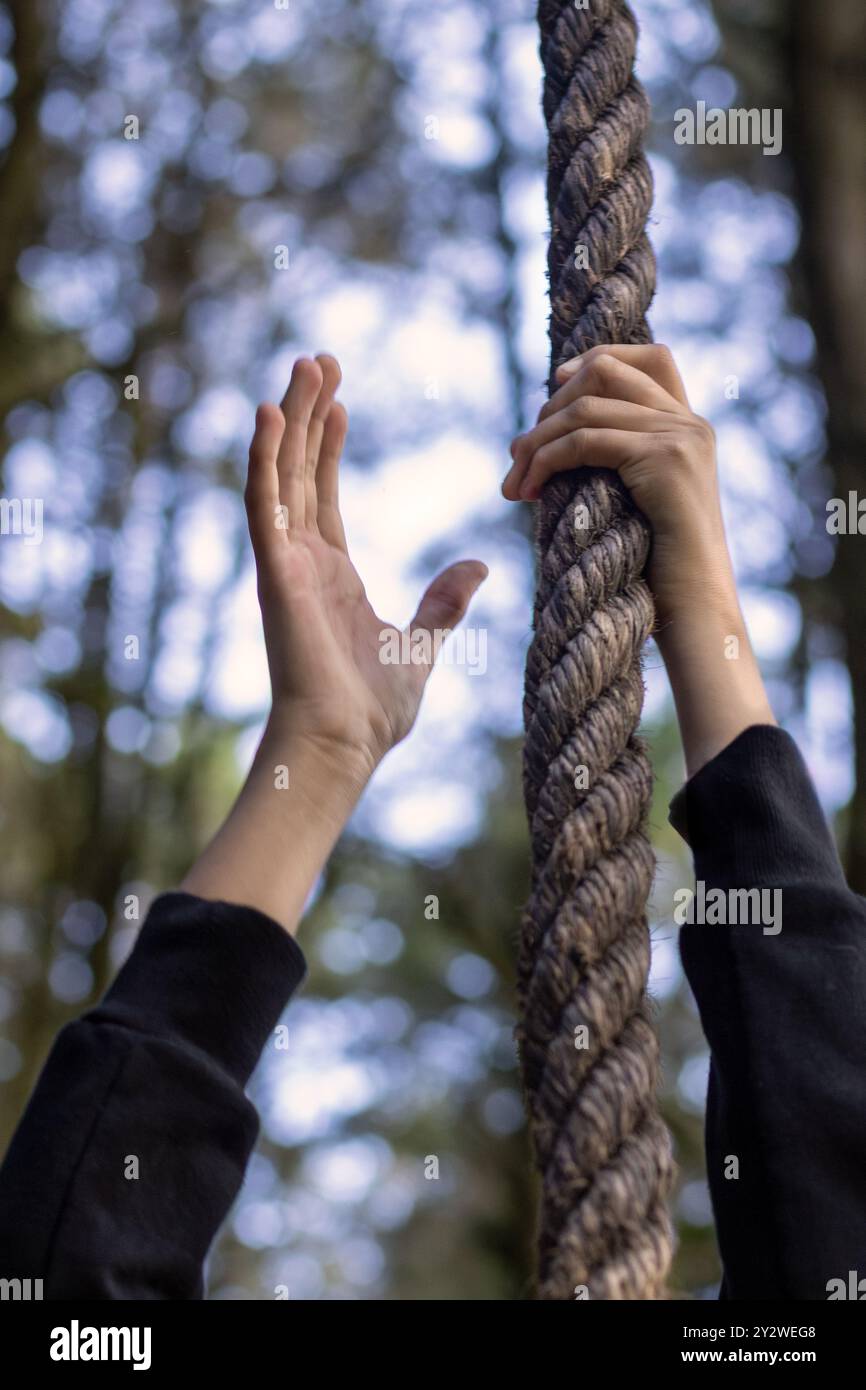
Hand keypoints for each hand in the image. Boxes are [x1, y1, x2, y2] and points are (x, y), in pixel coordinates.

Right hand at [245, 354, 487, 775]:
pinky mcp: (276, 574)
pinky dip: (265, 459)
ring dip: (292, 418)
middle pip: (301, 470)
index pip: (324, 493)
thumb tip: (477, 567)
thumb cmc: (372, 710)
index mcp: (331, 574)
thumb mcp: (420, 645)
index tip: (341, 400)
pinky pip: (267, 505)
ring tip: (306, 365)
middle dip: (310, 413)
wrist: (344, 745)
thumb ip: (442, 604)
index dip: (329, 444)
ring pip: (283, 474)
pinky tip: (272, 413)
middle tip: (320, 359)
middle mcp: (302, 561)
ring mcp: (285, 564)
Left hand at [502, 343, 774, 775]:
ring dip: (536, 441)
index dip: (594, 360)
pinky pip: (585, 440)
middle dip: (549, 406)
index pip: (650, 357)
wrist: (697, 612)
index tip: (551, 389)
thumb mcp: (642, 505)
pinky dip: (547, 459)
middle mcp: (690, 423)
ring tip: (513, 482)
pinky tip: (529, 489)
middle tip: (516, 457)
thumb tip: (559, 441)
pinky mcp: (663, 460)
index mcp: (691, 428)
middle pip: (606, 370)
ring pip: (584, 406)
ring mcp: (680, 437)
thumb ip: (619, 465)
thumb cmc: (661, 576)